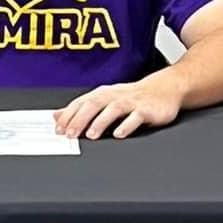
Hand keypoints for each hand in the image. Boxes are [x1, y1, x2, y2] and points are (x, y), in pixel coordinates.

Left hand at [55, 72, 185, 139]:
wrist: (165, 88)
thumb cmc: (132, 96)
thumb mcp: (104, 99)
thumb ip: (80, 108)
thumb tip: (57, 116)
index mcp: (102, 94)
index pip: (81, 103)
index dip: (68, 116)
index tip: (58, 129)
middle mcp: (115, 96)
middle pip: (94, 105)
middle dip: (80, 120)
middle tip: (70, 134)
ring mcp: (131, 102)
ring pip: (113, 109)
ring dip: (101, 122)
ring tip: (92, 135)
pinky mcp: (147, 110)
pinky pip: (136, 117)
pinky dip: (127, 125)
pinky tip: (119, 134)